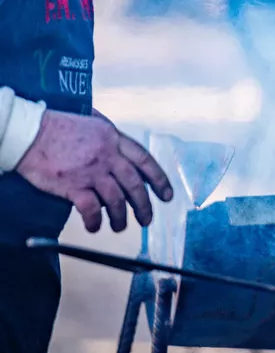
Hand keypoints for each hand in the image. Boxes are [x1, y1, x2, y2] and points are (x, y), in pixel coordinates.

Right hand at [16, 110, 173, 232]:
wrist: (28, 132)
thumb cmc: (57, 128)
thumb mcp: (91, 125)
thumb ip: (109, 140)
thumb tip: (124, 156)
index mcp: (113, 138)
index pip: (145, 160)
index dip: (159, 180)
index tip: (167, 195)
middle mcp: (107, 155)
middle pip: (135, 184)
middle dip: (144, 205)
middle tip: (146, 219)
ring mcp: (91, 171)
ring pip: (117, 199)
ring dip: (121, 217)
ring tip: (120, 227)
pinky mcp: (73, 185)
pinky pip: (92, 209)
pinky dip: (95, 221)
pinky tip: (94, 227)